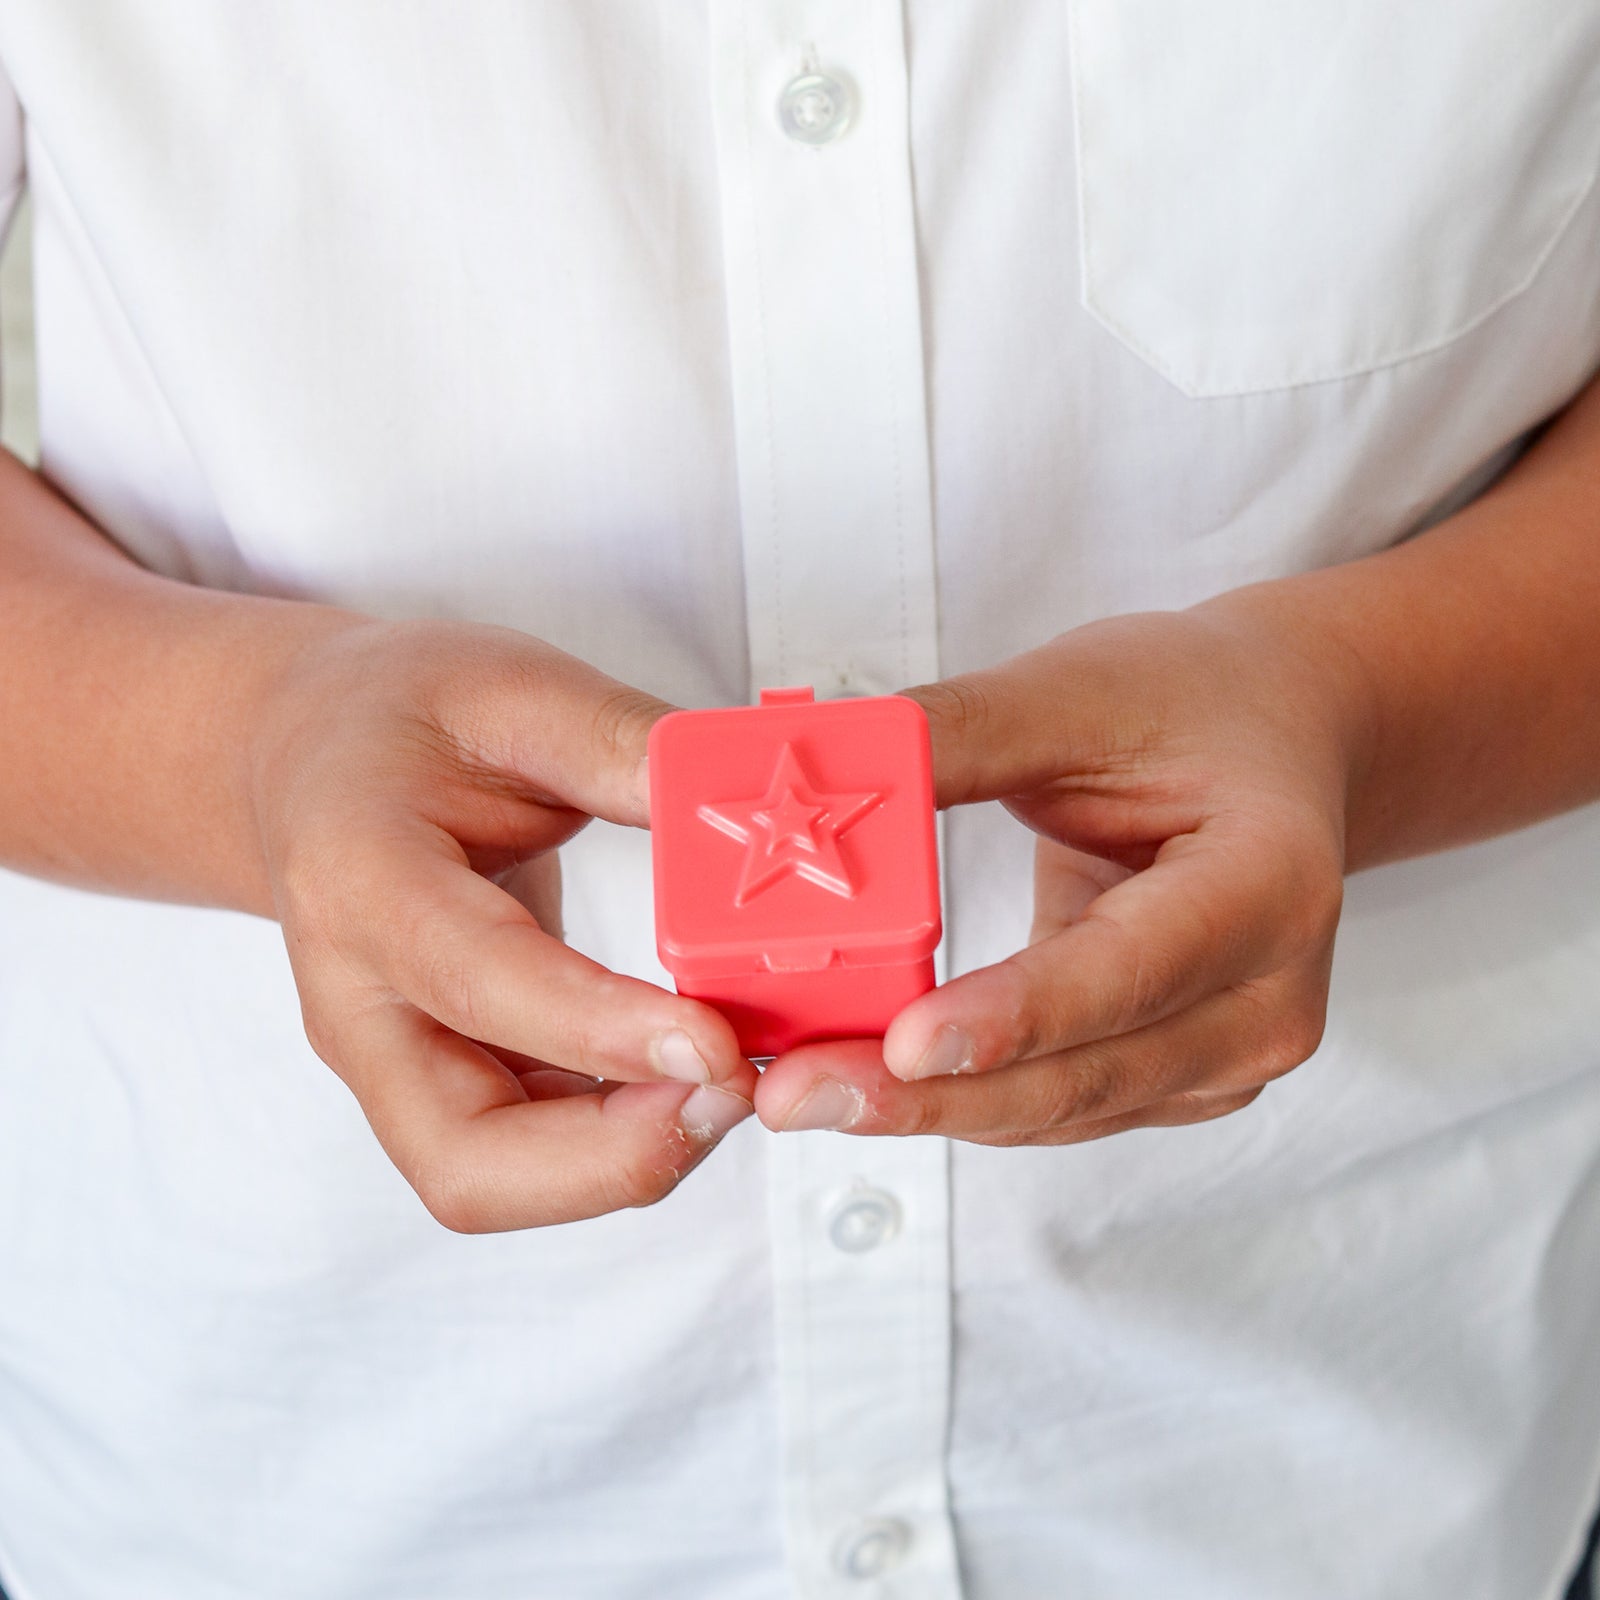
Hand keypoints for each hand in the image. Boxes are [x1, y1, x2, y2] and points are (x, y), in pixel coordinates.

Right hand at [250, 619, 755, 1228]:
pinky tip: (692, 1080)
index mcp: (360, 880)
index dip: (601, 1030)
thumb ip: (620, 744)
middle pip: (463, 1157)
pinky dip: (617, 1142)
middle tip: (733, 1091)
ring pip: (493, 1181)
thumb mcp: (511, 686)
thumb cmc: (400, 716)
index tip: (716, 1042)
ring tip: (731, 1085)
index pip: (477, 983)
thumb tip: (743, 815)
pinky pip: (525, 1157)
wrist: (315, 760)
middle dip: (613, 1158)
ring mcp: (391, 1061)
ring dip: (626, 1161)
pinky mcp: (438, 1081)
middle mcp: (357, 1003)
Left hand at [754, 597, 1364, 1143]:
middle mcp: (1266, 994)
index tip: (906, 1043)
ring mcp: (1228, 1054)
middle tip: (793, 1095)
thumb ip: (958, 734)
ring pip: (1057, 1109)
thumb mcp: (1078, 690)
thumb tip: (825, 775)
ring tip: (797, 1089)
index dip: (1017, 1014)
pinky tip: (864, 1076)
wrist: (1278, 742)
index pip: (1134, 967)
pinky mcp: (1177, 1078)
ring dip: (924, 1106)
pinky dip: (959, 1094)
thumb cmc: (1191, 705)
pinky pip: (1053, 1106)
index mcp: (1269, 881)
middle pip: (1084, 1074)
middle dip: (927, 1094)